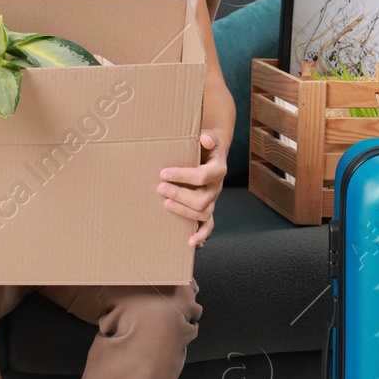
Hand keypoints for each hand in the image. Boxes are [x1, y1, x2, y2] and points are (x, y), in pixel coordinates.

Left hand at [158, 131, 224, 246]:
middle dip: (180, 195)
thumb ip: (208, 137)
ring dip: (184, 212)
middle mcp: (217, 187)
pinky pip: (209, 225)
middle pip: (202, 199)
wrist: (213, 152)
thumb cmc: (206, 144)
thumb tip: (204, 138)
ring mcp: (213, 200)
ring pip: (203, 213)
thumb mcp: (208, 136)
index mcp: (218, 170)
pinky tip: (190, 242)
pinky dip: (201, 235)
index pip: (203, 176)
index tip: (164, 173)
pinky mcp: (208, 208)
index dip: (183, 176)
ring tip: (165, 204)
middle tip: (160, 188)